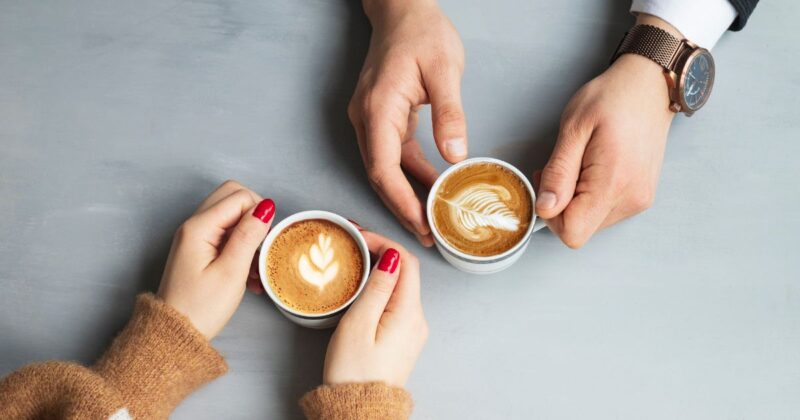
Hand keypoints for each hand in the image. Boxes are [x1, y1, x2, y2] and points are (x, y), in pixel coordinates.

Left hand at [157, 180, 275, 338]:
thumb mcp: (231, 272)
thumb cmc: (200, 308)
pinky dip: (240, 246)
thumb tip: (265, 207)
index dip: (259, 213)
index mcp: (199, 227)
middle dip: (255, 216)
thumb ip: (248, 235)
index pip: (239, 196)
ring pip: (231, 216)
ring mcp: (195, 237)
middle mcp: (193, 226)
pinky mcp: (199, 250)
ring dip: (249, 233)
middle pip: (232, 197)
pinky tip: (249, 273)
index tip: (265, 241)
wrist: (175, 334)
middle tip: (263, 244)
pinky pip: (225, 234)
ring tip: (256, 266)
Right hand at [323, 231, 427, 386]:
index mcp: (409, 313)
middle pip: (406, 272)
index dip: (385, 242)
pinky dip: (381, 288)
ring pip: (400, 288)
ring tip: (354, 259)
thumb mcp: (359, 324)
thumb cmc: (354, 373)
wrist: (361, 412)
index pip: (406, 262)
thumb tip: (392, 257)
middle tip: (354, 242)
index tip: (360, 235)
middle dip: (382, 252)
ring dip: (381, 269)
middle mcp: (418, 320)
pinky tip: (363, 287)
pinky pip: (396, 304)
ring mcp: (412, 331)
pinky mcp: (403, 340)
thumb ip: (377, 287)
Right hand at [349, 0, 466, 246]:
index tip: (421, 224)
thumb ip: (449, 113)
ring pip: (385, 169)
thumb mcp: (445, 69)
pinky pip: (394, 154)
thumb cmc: (422, 32)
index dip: (401, 201)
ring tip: (431, 222)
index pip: (384, 168)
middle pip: (380, 175)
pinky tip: (431, 189)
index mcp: (378, 108)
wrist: (403, 9)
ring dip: (407, 195)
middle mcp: (366, 118)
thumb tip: (455, 155)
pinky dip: (411, 174)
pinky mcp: (381, 118)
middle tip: (428, 236)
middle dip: (403, 208)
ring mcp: (370, 120)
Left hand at [535, 16, 678, 248]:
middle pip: (580, 230)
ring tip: (580, 163)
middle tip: (562, 167)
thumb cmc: (613, 99)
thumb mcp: (574, 128)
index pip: (573, 233)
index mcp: (613, 184)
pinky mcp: (641, 197)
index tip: (547, 183)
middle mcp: (631, 199)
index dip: (550, 214)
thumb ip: (558, 172)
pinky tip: (593, 169)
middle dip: (561, 205)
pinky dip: (591, 197)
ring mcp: (639, 200)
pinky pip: (605, 212)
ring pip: (591, 223)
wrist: (650, 86)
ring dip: (576, 200)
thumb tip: (545, 207)